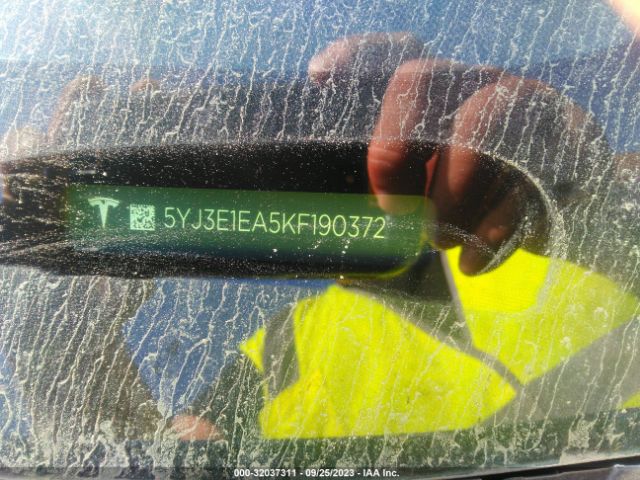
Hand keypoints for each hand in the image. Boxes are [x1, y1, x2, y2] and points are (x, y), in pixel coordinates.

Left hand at [309, 34, 584, 274]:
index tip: (320, 79)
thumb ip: (401, 221)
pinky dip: (493, 231)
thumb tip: (350, 263)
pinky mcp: (571, 144)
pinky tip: (473, 263)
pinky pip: (527, 177)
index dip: (355, 58)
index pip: (395, 57)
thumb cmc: (489, 209)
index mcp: (442, 96)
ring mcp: (529, 106)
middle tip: (391, 208)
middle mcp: (480, 86)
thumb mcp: (438, 210)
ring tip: (441, 241)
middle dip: (393, 147)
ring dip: (450, 193)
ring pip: (480, 122)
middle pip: (422, 78)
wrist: (578, 212)